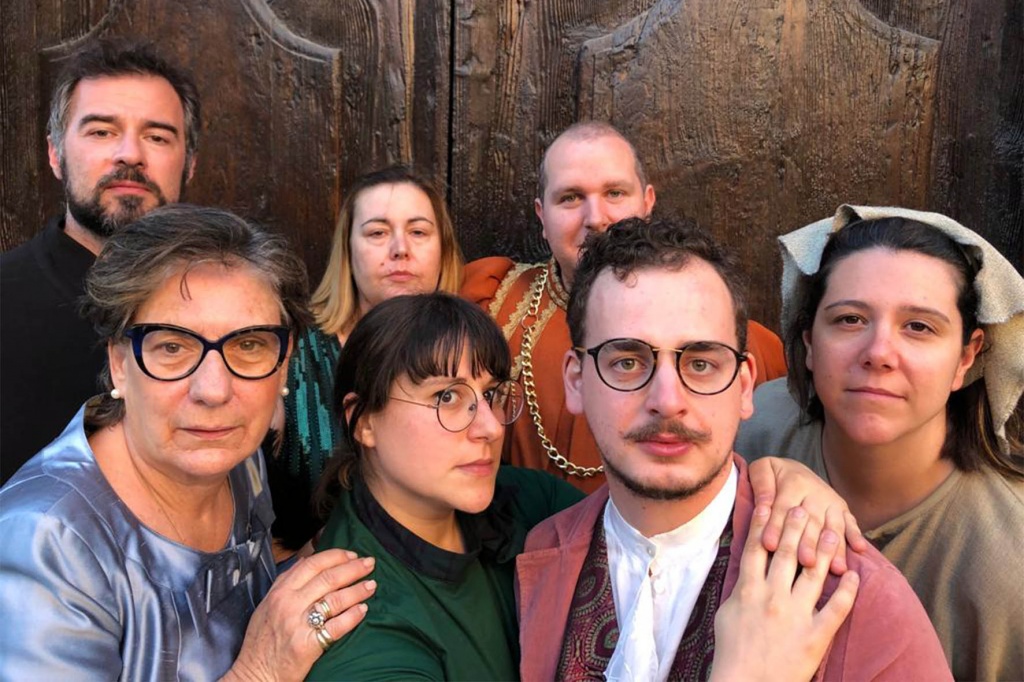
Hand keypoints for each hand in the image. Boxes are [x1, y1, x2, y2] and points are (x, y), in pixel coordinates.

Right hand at [223, 549, 376, 681]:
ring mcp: (299, 625)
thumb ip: (284, 581)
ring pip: (336, 599)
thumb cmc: (262, 641)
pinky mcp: (308, 645)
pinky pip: (337, 626)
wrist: (255, 674)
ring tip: (372, 585)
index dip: (336, 556)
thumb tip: (304, 559)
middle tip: (370, 563)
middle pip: (328, 578)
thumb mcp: (266, 605)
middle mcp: (289, 604)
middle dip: (353, 568)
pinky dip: (353, 616)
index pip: (313, 564)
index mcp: (280, 592)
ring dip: (358, 590)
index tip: (352, 554)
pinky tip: (363, 610)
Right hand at [709, 505, 859, 681]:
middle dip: (796, 527)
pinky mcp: (815, 635)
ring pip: (813, 574)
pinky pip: (836, 608)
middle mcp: (772, 597)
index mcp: (748, 590)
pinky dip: (848, 591)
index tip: (773, 504)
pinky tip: (855, 575)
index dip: (766, 524)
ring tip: (833, 531)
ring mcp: (796, 615)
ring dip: (824, 550)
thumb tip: (746, 569)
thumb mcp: (726, 614)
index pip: (757, 548)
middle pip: (786, 553)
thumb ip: (740, 589)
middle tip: (805, 508)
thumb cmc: (732, 652)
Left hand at [747, 457, 866, 572]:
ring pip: (832, 526)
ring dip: (834, 548)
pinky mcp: (843, 509)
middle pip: (811, 521)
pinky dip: (855, 536)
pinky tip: (859, 549)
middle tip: (806, 563)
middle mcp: (816, 492)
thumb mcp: (762, 468)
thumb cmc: (773, 474)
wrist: (794, 468)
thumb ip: (761, 484)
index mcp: (794, 482)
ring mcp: (832, 502)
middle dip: (809, 543)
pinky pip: (850, 523)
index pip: (784, 508)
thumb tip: (764, 505)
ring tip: (835, 568)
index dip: (776, 526)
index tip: (770, 546)